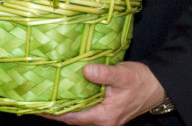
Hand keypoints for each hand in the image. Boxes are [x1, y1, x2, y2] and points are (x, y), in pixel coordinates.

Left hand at [41, 62, 164, 125]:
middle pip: (72, 118)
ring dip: (62, 106)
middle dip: (54, 111)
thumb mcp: (122, 75)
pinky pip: (84, 107)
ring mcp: (104, 116)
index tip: (37, 106)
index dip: (54, 113)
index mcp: (104, 116)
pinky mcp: (105, 109)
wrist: (157, 85)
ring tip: (43, 95)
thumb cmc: (140, 81)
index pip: (73, 118)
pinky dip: (73, 101)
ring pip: (78, 113)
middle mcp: (103, 120)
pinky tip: (63, 91)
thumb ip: (104, 74)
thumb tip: (85, 71)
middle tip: (34, 99)